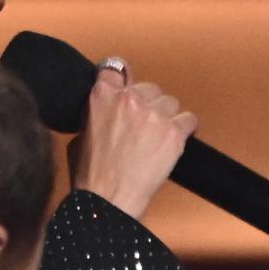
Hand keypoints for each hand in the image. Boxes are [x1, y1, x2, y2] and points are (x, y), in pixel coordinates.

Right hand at [68, 66, 196, 220]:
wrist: (108, 201)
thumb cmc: (91, 176)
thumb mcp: (79, 137)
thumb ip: (94, 116)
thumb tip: (103, 115)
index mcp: (101, 96)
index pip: (116, 68)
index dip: (124, 79)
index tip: (128, 87)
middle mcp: (129, 99)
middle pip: (149, 88)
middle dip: (148, 104)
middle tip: (144, 126)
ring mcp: (153, 114)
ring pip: (170, 103)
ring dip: (167, 117)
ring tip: (159, 137)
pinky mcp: (173, 132)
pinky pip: (189, 119)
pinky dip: (186, 128)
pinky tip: (178, 139)